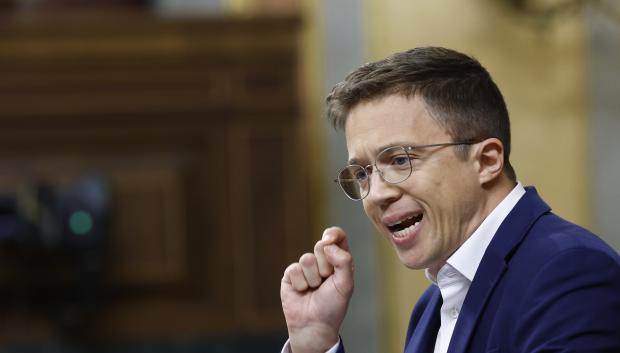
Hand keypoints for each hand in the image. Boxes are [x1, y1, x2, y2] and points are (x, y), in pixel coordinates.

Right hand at [281, 227, 353, 352]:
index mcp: (339, 260)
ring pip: (307, 259)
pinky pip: (294, 269)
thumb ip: (343, 261)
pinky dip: (300, 283)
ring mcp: (306, 267)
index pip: (337, 236)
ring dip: (313, 278)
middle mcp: (323, 261)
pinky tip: (302, 292)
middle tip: (326, 281)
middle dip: (325, 265)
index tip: (328, 240)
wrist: (314, 325)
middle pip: (320, 246)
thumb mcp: (346, 284)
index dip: (333, 234)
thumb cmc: (332, 306)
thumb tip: (327, 244)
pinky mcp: (291, 275)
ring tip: (314, 289)